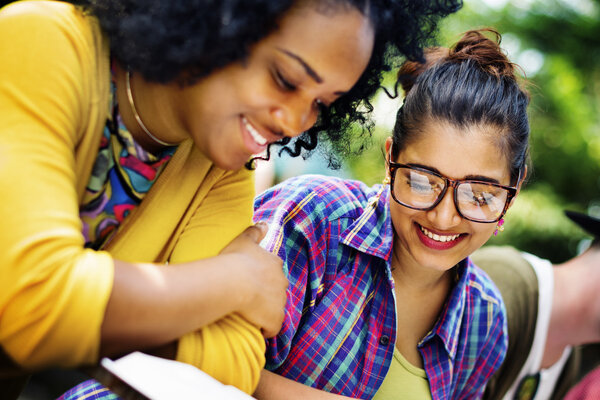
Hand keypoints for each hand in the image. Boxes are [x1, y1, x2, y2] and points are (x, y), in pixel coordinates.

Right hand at [220, 222, 287, 337]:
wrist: (233, 282)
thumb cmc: (235, 260)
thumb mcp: (243, 240)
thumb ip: (255, 231)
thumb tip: (265, 223)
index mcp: (275, 264)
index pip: (271, 273)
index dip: (260, 279)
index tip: (248, 283)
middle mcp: (282, 282)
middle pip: (275, 291)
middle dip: (264, 296)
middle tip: (245, 299)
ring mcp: (280, 302)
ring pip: (274, 310)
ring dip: (264, 313)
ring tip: (246, 314)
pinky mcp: (276, 320)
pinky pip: (272, 328)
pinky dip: (264, 329)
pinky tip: (252, 327)